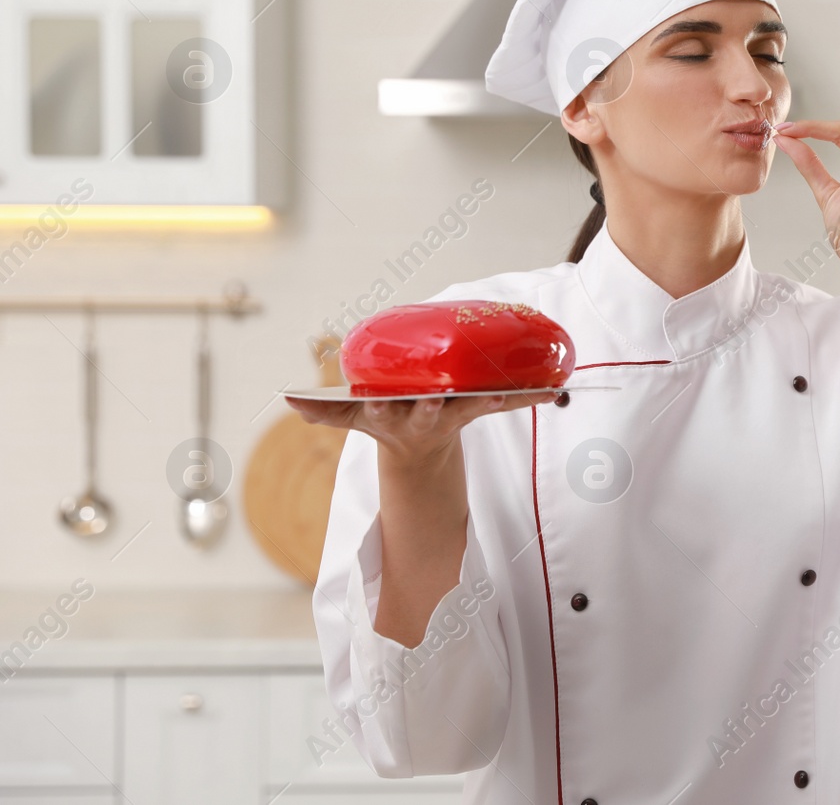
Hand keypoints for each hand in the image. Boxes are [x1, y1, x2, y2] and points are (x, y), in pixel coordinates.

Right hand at [286, 392, 555, 468]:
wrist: (420, 452)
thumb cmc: (389, 421)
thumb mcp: (355, 419)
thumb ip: (324, 411)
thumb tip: (284, 399)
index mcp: (388, 419)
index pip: (378, 412)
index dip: (377, 408)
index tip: (376, 403)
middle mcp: (420, 420)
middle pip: (427, 412)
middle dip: (431, 405)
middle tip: (436, 396)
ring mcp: (451, 419)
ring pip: (474, 407)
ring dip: (497, 399)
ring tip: (524, 389)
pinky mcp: (475, 413)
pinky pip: (505, 402)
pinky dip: (526, 398)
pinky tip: (553, 390)